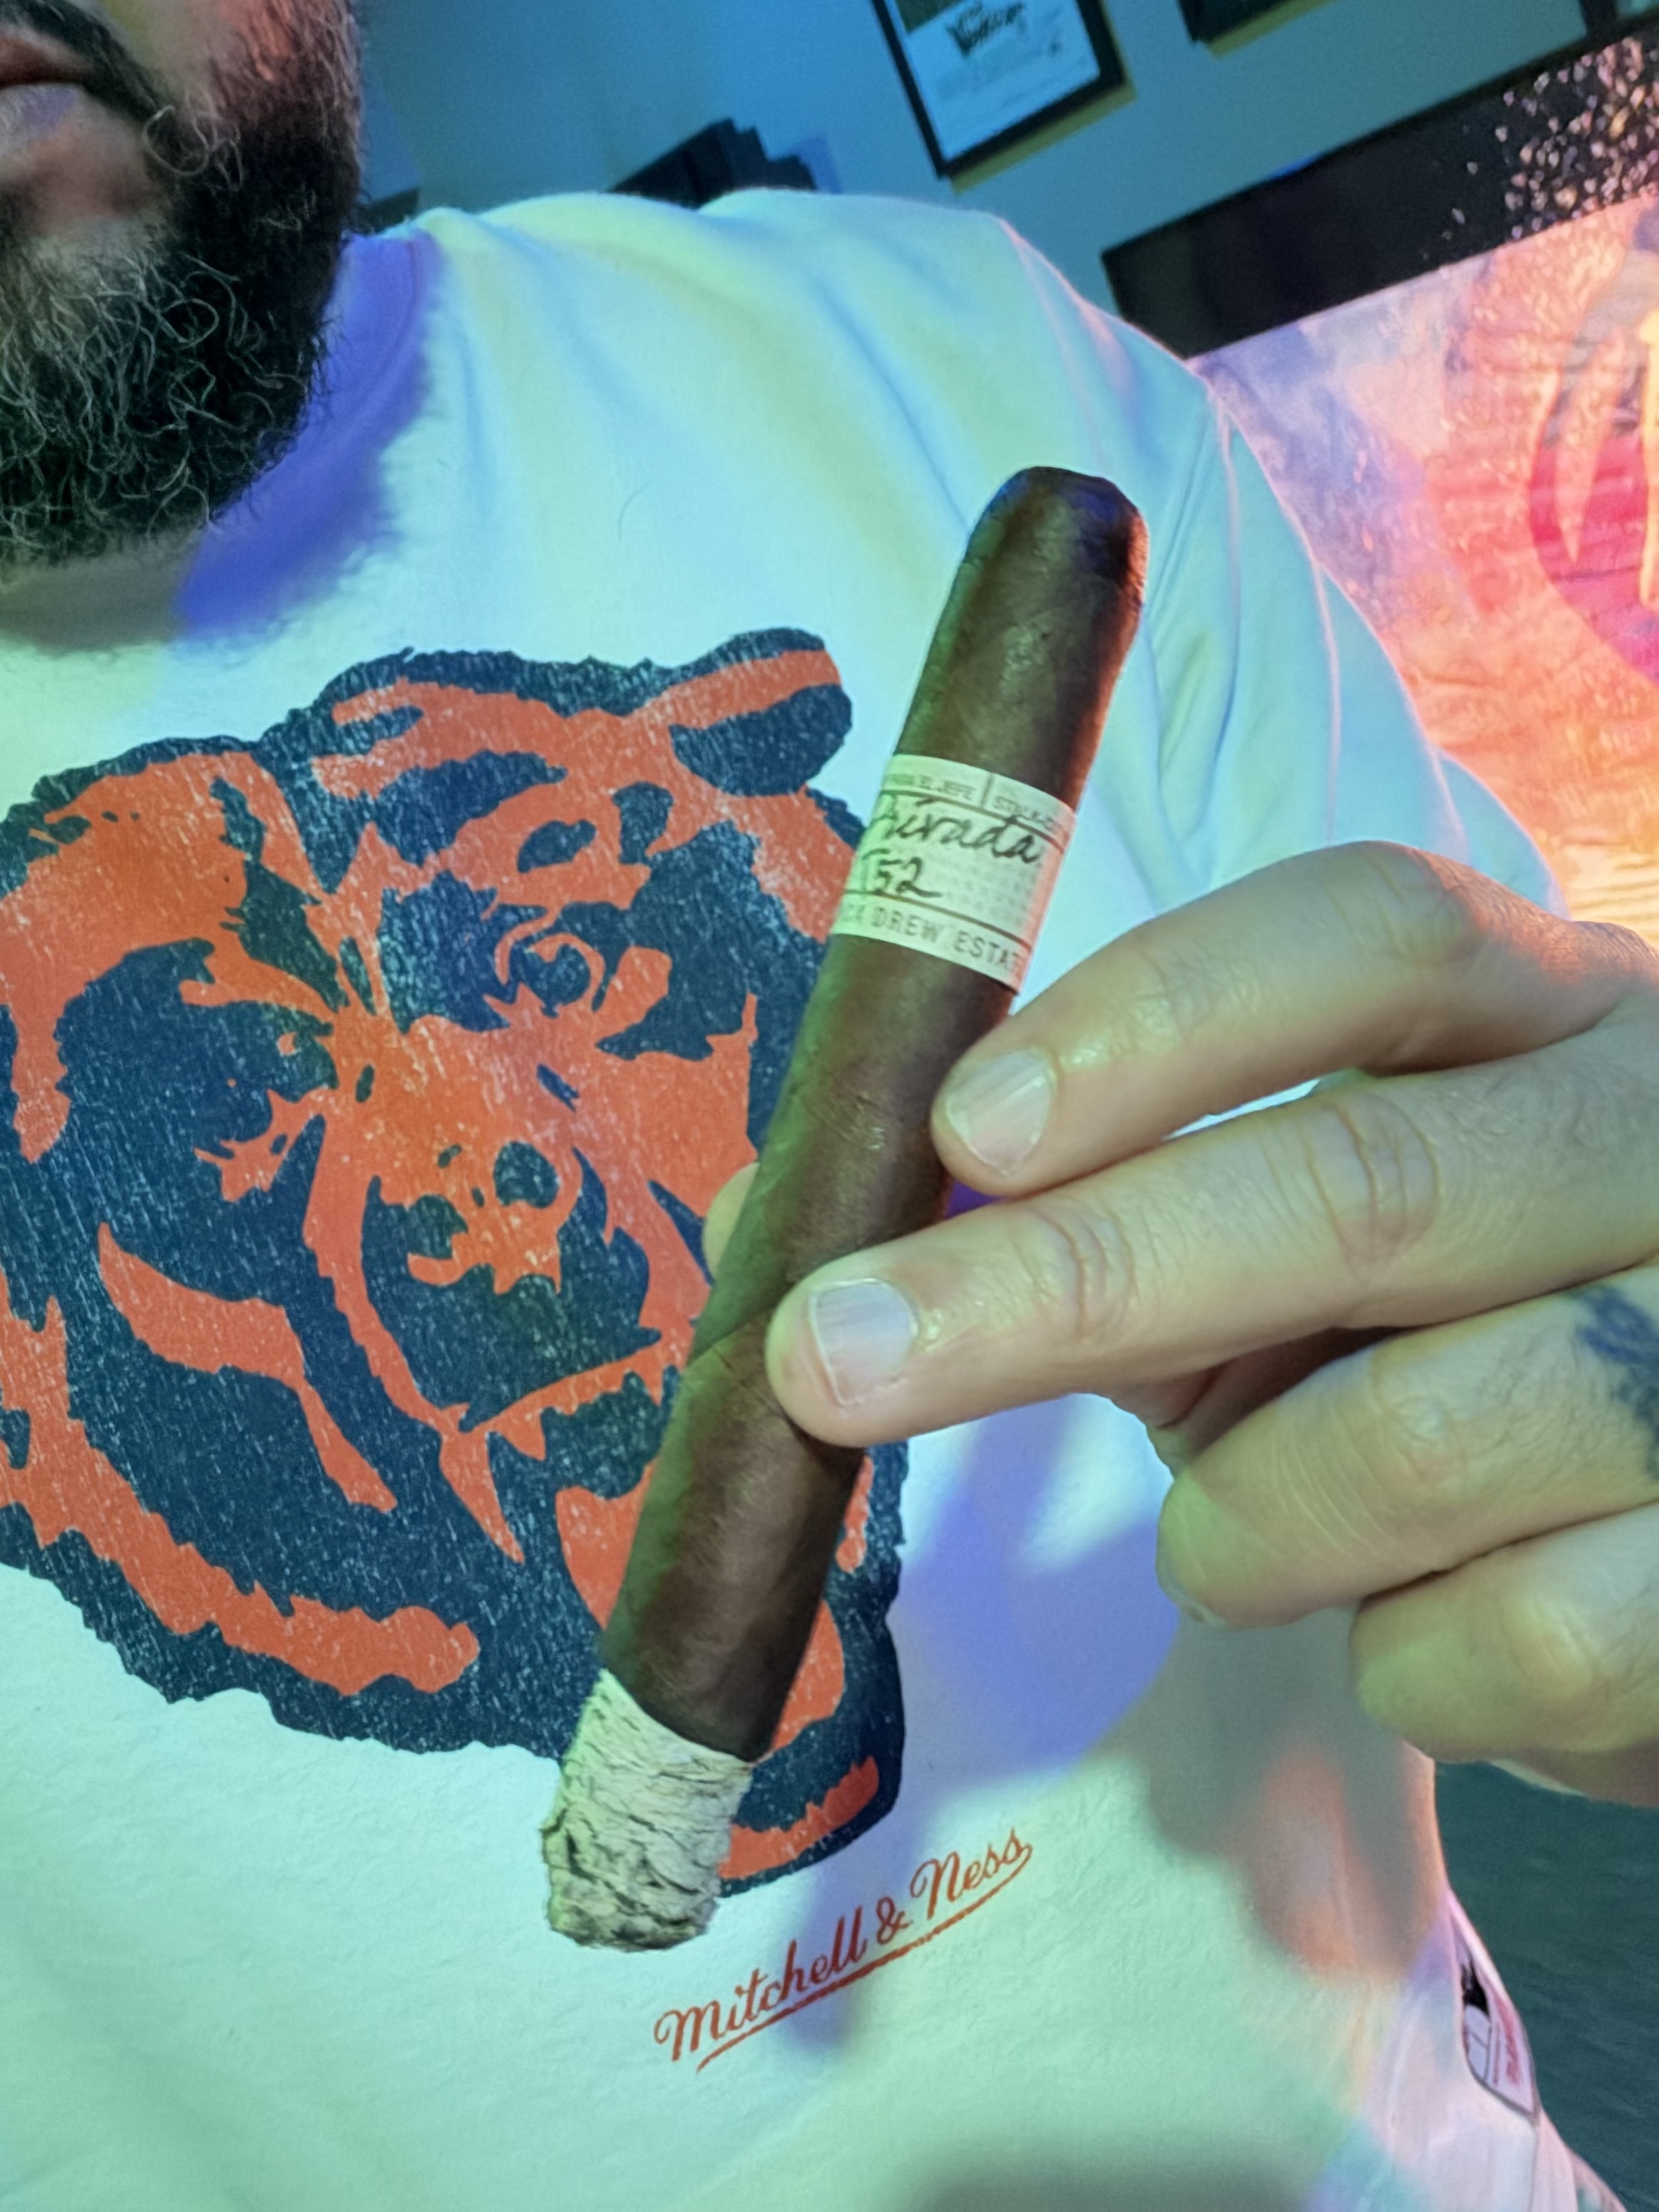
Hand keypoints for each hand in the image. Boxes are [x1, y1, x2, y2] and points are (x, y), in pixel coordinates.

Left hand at [742, 842, 1658, 1804]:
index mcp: (1551, 1016)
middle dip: (1065, 1280)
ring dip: (1246, 1521)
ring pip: (1418, 1438)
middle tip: (833, 1360)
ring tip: (1234, 1539)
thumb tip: (806, 1218)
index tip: (963, 1129)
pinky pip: (1511, 1641)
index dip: (1157, 1019)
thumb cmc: (1435, 1349)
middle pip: (1359, 1177)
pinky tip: (1408, 1616)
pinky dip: (1393, 1658)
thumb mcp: (1287, 1251)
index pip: (1375, 935)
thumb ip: (1104, 1207)